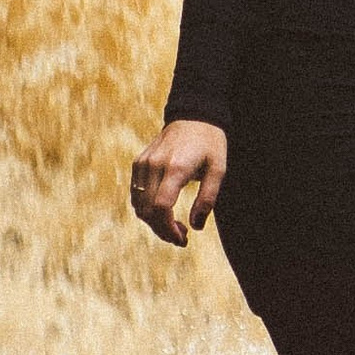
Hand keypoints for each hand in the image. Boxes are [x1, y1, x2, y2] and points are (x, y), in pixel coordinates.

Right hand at [131, 118, 226, 244]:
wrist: (194, 116)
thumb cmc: (210, 143)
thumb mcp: (218, 169)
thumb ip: (208, 199)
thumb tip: (196, 226)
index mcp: (176, 167)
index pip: (161, 207)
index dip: (168, 229)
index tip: (183, 238)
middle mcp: (155, 165)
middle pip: (147, 211)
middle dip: (162, 231)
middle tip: (181, 236)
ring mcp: (143, 163)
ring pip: (138, 205)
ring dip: (153, 222)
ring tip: (174, 225)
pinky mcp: (138, 162)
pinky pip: (135, 194)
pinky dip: (145, 208)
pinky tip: (162, 211)